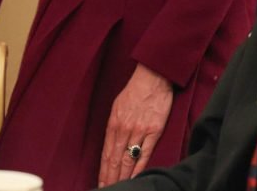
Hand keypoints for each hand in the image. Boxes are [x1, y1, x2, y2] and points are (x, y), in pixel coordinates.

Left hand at [98, 63, 172, 186]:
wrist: (152, 77)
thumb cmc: (135, 91)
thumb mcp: (117, 106)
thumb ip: (114, 126)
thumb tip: (111, 144)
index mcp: (113, 123)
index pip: (106, 153)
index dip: (103, 170)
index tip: (101, 182)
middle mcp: (124, 129)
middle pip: (115, 159)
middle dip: (111, 177)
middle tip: (107, 189)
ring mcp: (139, 131)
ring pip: (129, 159)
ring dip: (123, 176)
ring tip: (119, 187)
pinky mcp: (154, 131)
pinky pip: (146, 153)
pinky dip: (139, 167)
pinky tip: (135, 177)